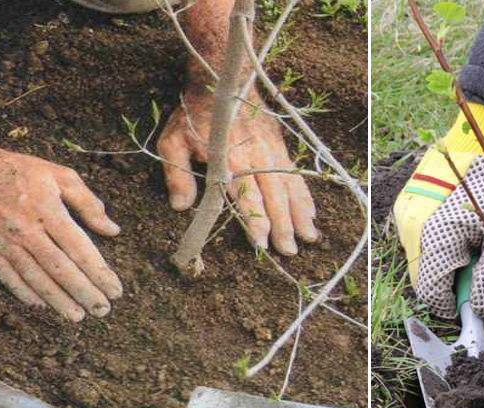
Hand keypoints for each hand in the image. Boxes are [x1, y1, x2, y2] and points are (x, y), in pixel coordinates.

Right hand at [0, 147, 122, 321]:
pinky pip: (7, 277)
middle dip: (84, 292)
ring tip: (77, 316)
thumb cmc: (17, 170)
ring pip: (35, 278)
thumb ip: (88, 203)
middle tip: (103, 310)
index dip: (99, 272)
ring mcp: (4, 242)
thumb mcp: (58, 175)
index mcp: (47, 210)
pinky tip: (41, 305)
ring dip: (58, 300)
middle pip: (60, 269)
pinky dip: (25, 293)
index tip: (115, 289)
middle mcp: (26, 230)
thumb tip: (113, 230)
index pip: (79, 248)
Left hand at [157, 87, 317, 254]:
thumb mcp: (173, 142)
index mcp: (230, 158)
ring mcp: (272, 150)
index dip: (255, 220)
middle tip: (289, 251)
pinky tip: (310, 214)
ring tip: (309, 237)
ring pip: (290, 187)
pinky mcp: (280, 146)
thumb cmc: (194, 115)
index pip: (247, 195)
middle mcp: (256, 156)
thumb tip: (181, 207)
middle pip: (274, 196)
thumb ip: (177, 175)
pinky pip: (295, 175)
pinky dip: (304, 195)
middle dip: (283, 226)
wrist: (224, 80)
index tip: (261, 242)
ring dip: (300, 214)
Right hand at [402, 156, 483, 318]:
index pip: (430, 293)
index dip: (451, 306)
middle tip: (477, 264)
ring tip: (471, 239)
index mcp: (434, 239)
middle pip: (423, 276)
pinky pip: (418, 234)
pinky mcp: (407, 201)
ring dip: (443, 259)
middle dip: (449, 280)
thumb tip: (478, 310)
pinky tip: (459, 224)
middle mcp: (411, 229)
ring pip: (420, 256)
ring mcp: (405, 213)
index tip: (472, 304)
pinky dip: (437, 240)